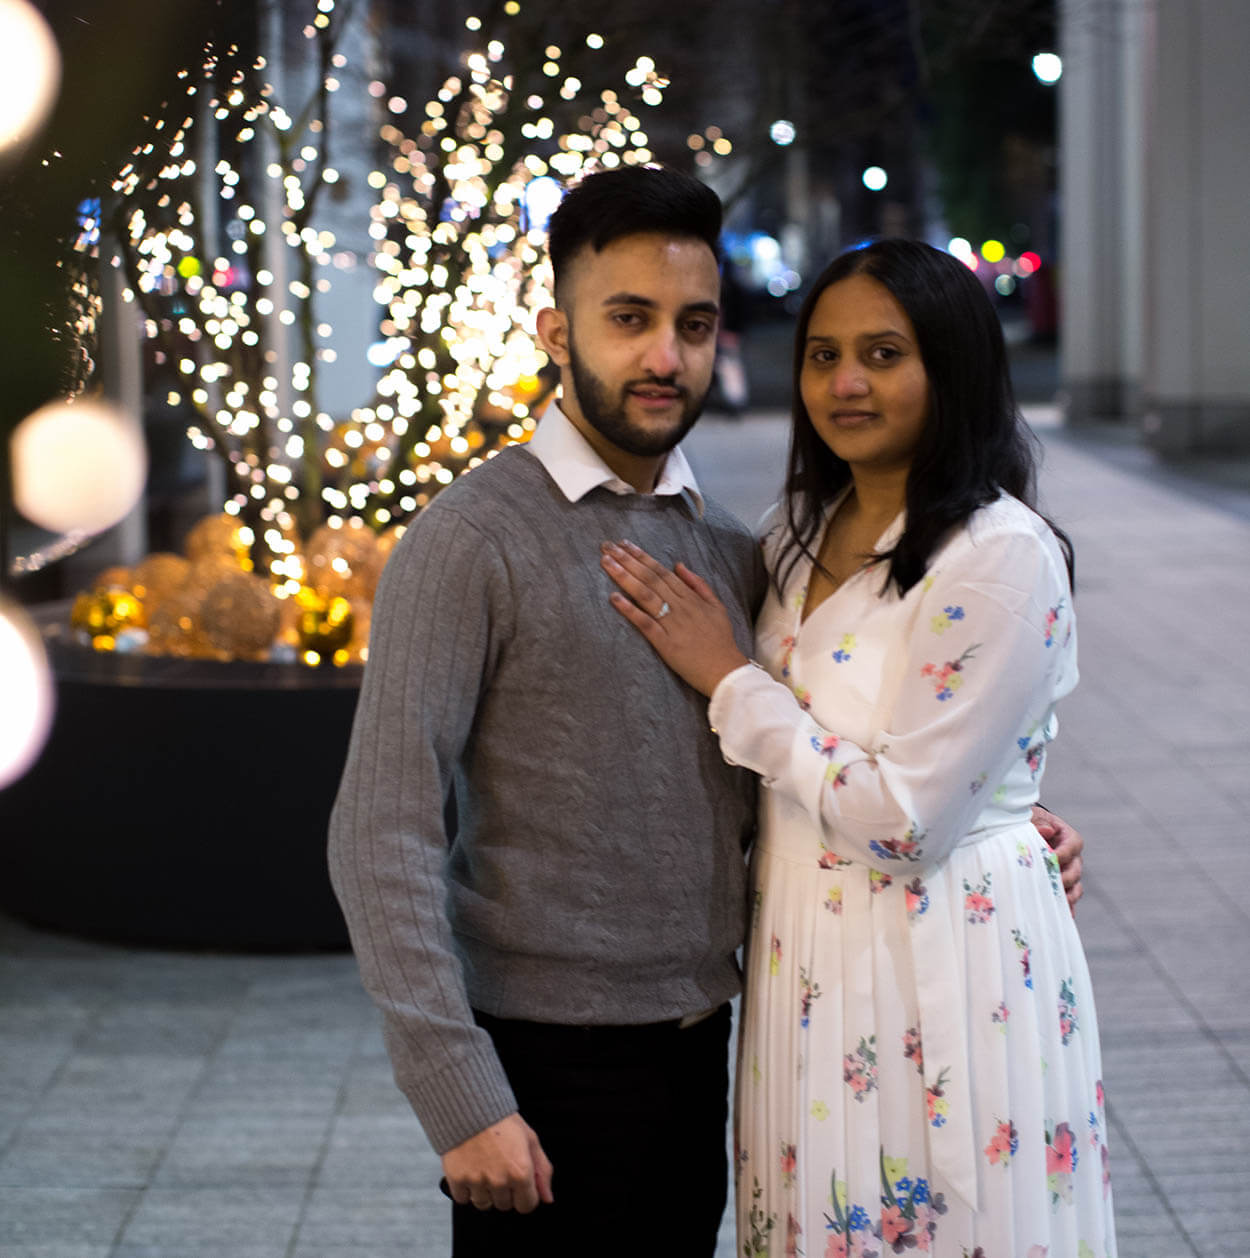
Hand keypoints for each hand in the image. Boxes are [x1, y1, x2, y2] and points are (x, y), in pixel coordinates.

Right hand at [441, 1113, 554, 1212]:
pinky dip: (466, 1189)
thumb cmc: (501, 1120)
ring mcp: (478, 1181)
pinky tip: (470, 1170)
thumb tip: (547, 1197)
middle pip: (505, 1205)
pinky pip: (463, 1199)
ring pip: (484, 1204)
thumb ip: (543, 1171)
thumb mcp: (530, 1139)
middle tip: (500, 1168)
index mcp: (521, 1172)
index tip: (519, 1183)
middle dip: (505, 1191)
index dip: (525, 1194)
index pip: (527, 1205)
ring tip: (484, 1168)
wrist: (471, 1106)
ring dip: (485, 1191)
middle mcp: (500, 1180)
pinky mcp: (458, 1179)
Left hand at [600, 539, 748, 697]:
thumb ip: (698, 584)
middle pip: (650, 578)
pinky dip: (630, 610)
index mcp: (691, 598)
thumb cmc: (721, 641)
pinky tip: (614, 598)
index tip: (625, 545)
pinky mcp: (666, 644)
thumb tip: (679, 565)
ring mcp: (672, 624)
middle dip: (627, 560)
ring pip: (645, 595)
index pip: (662, 572)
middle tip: (607, 546)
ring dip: (624, 577)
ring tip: (606, 563)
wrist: (726, 671)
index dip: (642, 557)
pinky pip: (645, 623)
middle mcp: (680, 607)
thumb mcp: (716, 606)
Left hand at [1032, 804, 1083, 913]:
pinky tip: (1063, 915)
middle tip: (1051, 883)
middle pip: (1075, 870)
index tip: (1050, 859)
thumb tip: (1047, 830)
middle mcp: (1072, 857)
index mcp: (1068, 837)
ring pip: (1075, 887)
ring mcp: (1068, 873)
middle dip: (1064, 878)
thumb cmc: (1029, 823)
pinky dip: (1067, 907)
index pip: (1073, 845)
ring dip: (1067, 896)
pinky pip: (1068, 899)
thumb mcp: (1031, 817)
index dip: (1063, 853)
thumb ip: (1038, 822)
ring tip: (1058, 902)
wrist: (1026, 832)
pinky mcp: (1062, 886)